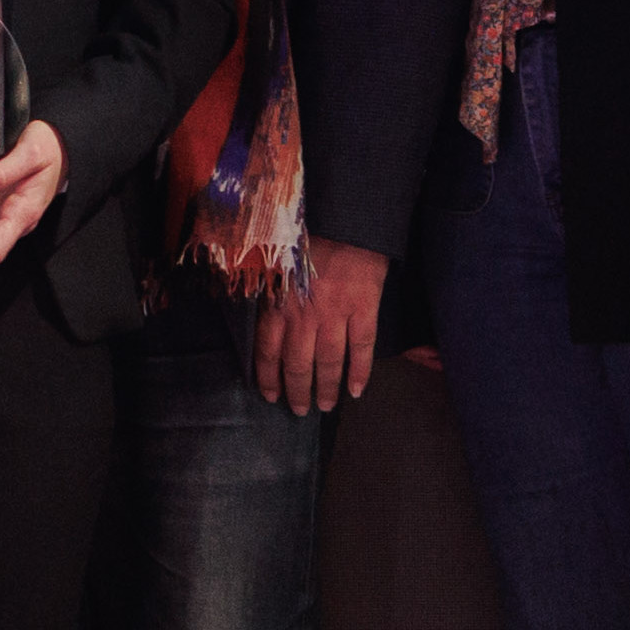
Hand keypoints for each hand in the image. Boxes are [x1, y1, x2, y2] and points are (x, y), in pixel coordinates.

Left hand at [254, 236, 390, 411]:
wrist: (347, 219)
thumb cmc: (308, 237)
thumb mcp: (276, 264)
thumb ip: (270, 294)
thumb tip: (265, 321)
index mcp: (279, 305)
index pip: (268, 352)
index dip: (268, 378)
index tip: (270, 395)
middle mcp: (304, 317)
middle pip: (298, 366)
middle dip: (298, 392)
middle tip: (300, 410)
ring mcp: (336, 316)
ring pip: (329, 363)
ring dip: (327, 389)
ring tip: (327, 406)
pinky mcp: (363, 310)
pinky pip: (362, 349)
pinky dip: (360, 372)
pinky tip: (357, 390)